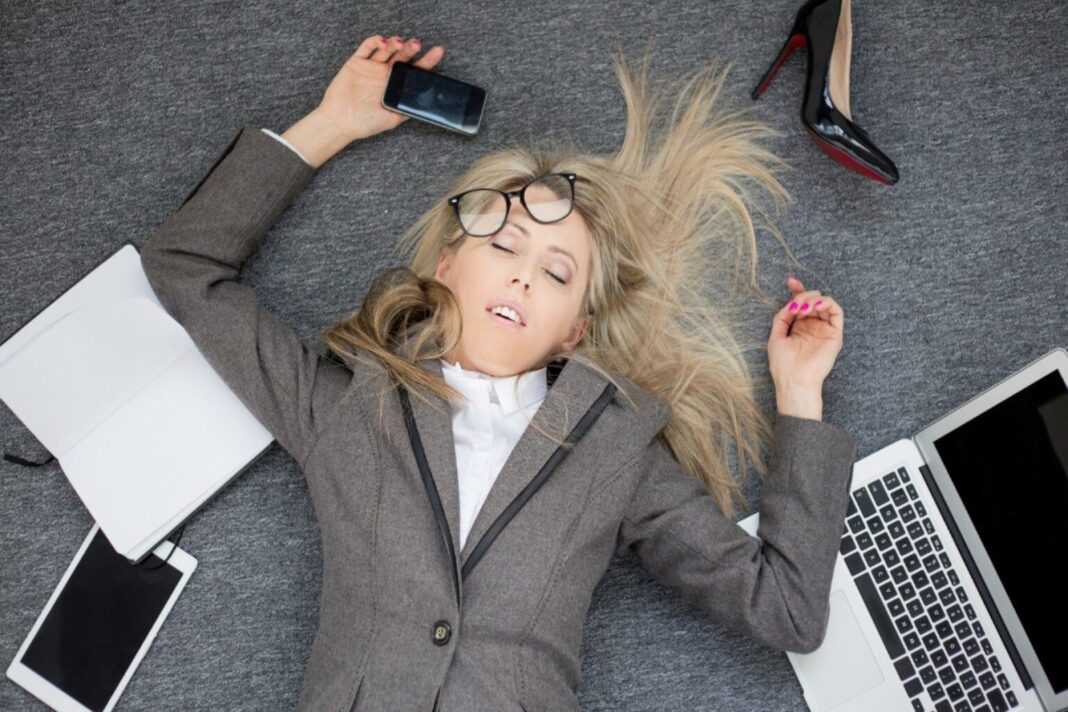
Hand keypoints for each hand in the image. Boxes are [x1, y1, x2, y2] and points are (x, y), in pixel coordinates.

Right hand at [316, 34, 445, 141]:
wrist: (341, 122)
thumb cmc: (367, 123)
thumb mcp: (393, 118)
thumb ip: (409, 108)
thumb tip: (429, 103)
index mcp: (397, 85)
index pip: (416, 70)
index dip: (428, 61)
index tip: (438, 52)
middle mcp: (386, 73)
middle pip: (402, 56)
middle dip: (411, 48)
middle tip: (417, 44)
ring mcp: (372, 67)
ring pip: (387, 49)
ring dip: (395, 43)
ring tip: (400, 42)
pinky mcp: (357, 62)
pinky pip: (367, 47)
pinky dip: (375, 41)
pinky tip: (383, 42)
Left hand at [767, 275, 844, 394]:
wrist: (794, 380)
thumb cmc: (783, 363)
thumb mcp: (776, 336)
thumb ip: (782, 317)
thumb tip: (790, 303)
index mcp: (798, 327)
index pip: (801, 304)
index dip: (797, 291)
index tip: (791, 281)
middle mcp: (812, 326)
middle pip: (812, 301)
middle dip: (803, 295)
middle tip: (796, 302)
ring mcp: (824, 330)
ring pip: (825, 304)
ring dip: (814, 299)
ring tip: (804, 307)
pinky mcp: (835, 334)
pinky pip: (837, 312)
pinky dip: (828, 303)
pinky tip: (816, 306)